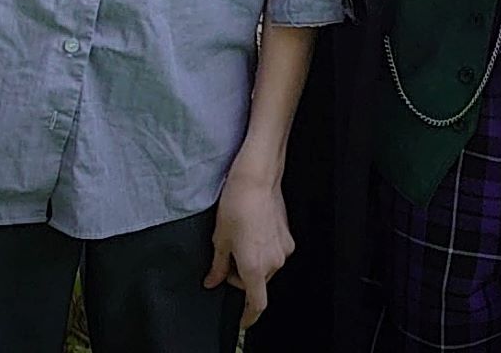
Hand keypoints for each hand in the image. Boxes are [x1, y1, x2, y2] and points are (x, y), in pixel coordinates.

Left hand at [202, 172, 294, 328]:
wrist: (257, 179)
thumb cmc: (236, 204)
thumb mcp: (219, 238)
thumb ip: (217, 266)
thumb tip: (212, 281)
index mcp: (254, 267)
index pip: (256, 304)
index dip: (248, 316)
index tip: (242, 321)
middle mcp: (272, 262)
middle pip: (256, 284)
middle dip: (240, 277)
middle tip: (227, 257)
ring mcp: (282, 249)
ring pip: (265, 268)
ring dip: (252, 263)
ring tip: (239, 239)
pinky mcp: (287, 237)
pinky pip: (273, 253)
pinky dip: (262, 251)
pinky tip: (252, 231)